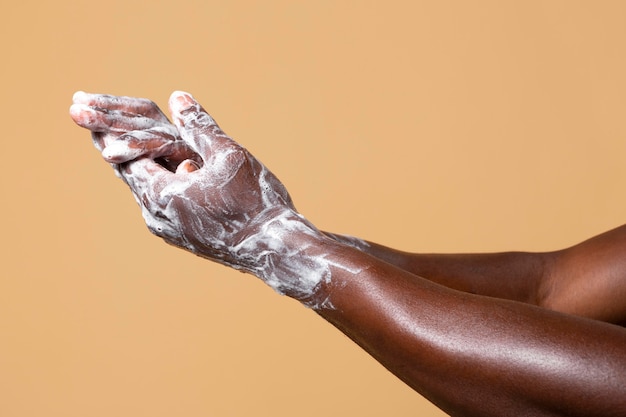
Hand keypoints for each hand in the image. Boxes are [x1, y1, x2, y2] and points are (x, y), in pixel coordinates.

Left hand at [71, 91, 332, 303]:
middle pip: (129, 176)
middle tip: (101, 127)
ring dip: (140, 168)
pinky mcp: (184, 238)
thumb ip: (200, 127)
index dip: (109, 134)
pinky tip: (167, 175)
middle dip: (117, 149)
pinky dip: (158, 184)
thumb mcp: (228, 155)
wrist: (275, 250)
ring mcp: (170, 231)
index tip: (93, 115)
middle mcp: (157, 216)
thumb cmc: (255, 203)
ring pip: (146, 192)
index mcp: (161, 194)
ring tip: (132, 149)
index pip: (122, 158)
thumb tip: (177, 98)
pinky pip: (161, 205)